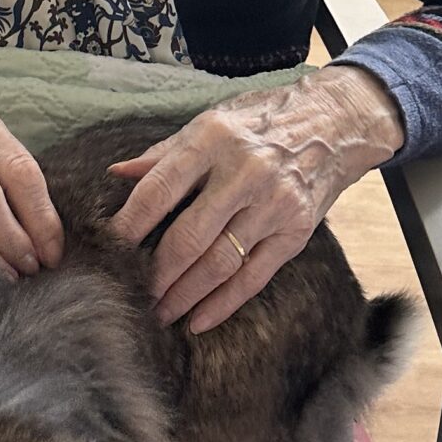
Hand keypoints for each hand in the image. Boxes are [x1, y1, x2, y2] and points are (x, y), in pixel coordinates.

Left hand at [109, 67, 403, 333]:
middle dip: (155, 274)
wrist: (334, 123)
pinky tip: (198, 321)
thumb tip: (117, 173)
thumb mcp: (211, 121)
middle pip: (188, 237)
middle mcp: (244, 174)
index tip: (106, 250)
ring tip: (158, 313)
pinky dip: (223, 304)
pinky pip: (253, 277)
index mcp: (213, 141)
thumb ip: (164, 153)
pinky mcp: (295, 232)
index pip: (160, 190)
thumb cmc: (261, 120)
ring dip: (184, 296)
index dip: (130, 225)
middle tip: (129, 294)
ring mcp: (273, 205)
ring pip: (219, 263)